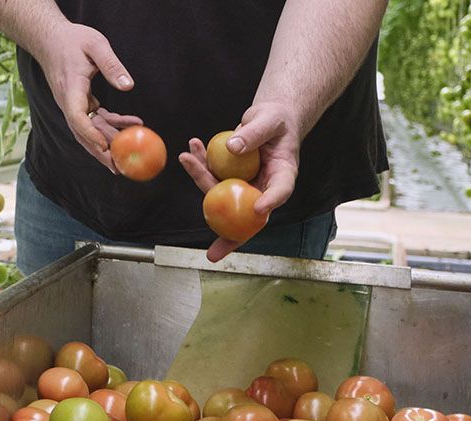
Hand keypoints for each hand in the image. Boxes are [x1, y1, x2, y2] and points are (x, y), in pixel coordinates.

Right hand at [35, 23, 135, 170]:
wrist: (51, 39)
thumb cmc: (73, 39)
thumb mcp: (95, 44)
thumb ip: (111, 65)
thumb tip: (128, 86)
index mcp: (70, 90)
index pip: (77, 118)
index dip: (90, 135)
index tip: (105, 147)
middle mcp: (69, 103)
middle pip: (83, 134)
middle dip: (100, 153)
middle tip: (118, 168)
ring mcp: (73, 105)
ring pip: (90, 130)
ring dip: (109, 143)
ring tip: (129, 157)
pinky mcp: (80, 104)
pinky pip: (96, 120)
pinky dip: (113, 125)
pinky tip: (133, 125)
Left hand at [179, 102, 302, 261]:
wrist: (269, 118)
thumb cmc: (276, 119)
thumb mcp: (270, 118)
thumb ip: (254, 132)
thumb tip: (231, 147)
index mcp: (282, 175)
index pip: (279, 191)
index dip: (270, 202)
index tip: (259, 209)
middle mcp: (263, 188)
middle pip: (245, 212)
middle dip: (228, 235)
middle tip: (213, 253)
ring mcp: (244, 185)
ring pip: (221, 194)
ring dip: (201, 178)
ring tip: (188, 157)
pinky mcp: (229, 178)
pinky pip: (212, 176)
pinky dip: (199, 165)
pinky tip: (191, 150)